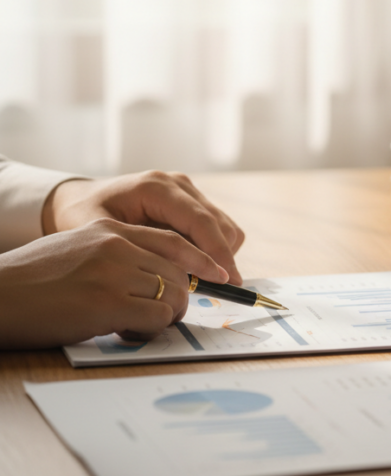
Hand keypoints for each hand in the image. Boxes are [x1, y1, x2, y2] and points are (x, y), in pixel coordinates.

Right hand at [0, 218, 227, 348]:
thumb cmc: (30, 282)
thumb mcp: (76, 251)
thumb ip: (115, 255)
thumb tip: (154, 277)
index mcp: (109, 231)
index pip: (174, 241)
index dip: (202, 260)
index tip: (220, 274)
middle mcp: (116, 246)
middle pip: (179, 272)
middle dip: (180, 297)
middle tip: (161, 315)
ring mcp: (114, 273)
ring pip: (174, 295)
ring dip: (166, 316)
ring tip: (138, 324)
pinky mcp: (109, 304)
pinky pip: (159, 317)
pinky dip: (153, 329)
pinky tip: (128, 332)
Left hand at [42, 171, 244, 283]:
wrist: (78, 199)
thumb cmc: (82, 217)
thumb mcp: (102, 236)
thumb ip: (140, 252)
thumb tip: (175, 277)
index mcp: (156, 188)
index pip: (200, 221)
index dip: (217, 252)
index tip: (228, 280)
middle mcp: (178, 184)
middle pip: (220, 224)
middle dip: (223, 258)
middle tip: (218, 290)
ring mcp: (188, 190)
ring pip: (226, 226)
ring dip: (219, 254)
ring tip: (196, 278)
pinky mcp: (193, 200)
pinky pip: (219, 227)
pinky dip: (214, 248)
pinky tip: (190, 264)